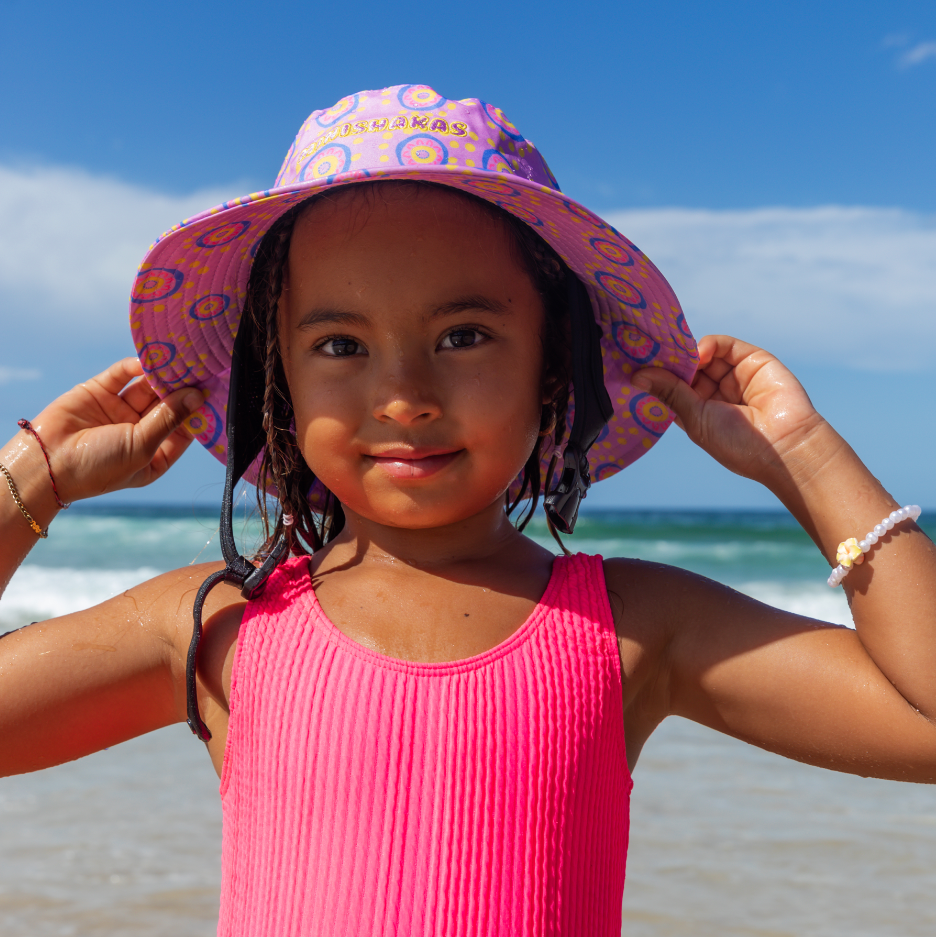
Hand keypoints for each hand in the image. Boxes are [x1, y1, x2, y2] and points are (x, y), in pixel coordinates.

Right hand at [20, 358, 203, 501]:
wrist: (46, 463)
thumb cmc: (99, 466)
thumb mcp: (142, 445)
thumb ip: (169, 418)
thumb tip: (198, 395)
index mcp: (154, 455)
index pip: (184, 430)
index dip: (198, 412)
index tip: (215, 392)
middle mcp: (139, 432)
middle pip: (169, 405)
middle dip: (184, 388)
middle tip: (203, 367)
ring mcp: (119, 411)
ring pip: (148, 388)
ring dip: (163, 375)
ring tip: (182, 358)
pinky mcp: (99, 392)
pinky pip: (123, 375)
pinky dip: (137, 366)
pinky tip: (152, 359)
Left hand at [632, 335, 828, 488]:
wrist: (786, 445)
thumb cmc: (738, 443)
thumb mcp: (696, 419)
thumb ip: (671, 393)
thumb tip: (637, 376)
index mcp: (697, 410)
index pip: (670, 386)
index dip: (655, 376)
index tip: (632, 366)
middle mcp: (713, 392)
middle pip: (684, 367)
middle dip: (667, 360)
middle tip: (644, 350)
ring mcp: (732, 375)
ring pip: (701, 355)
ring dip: (685, 353)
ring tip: (672, 353)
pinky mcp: (751, 360)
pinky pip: (724, 346)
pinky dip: (708, 345)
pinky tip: (699, 353)